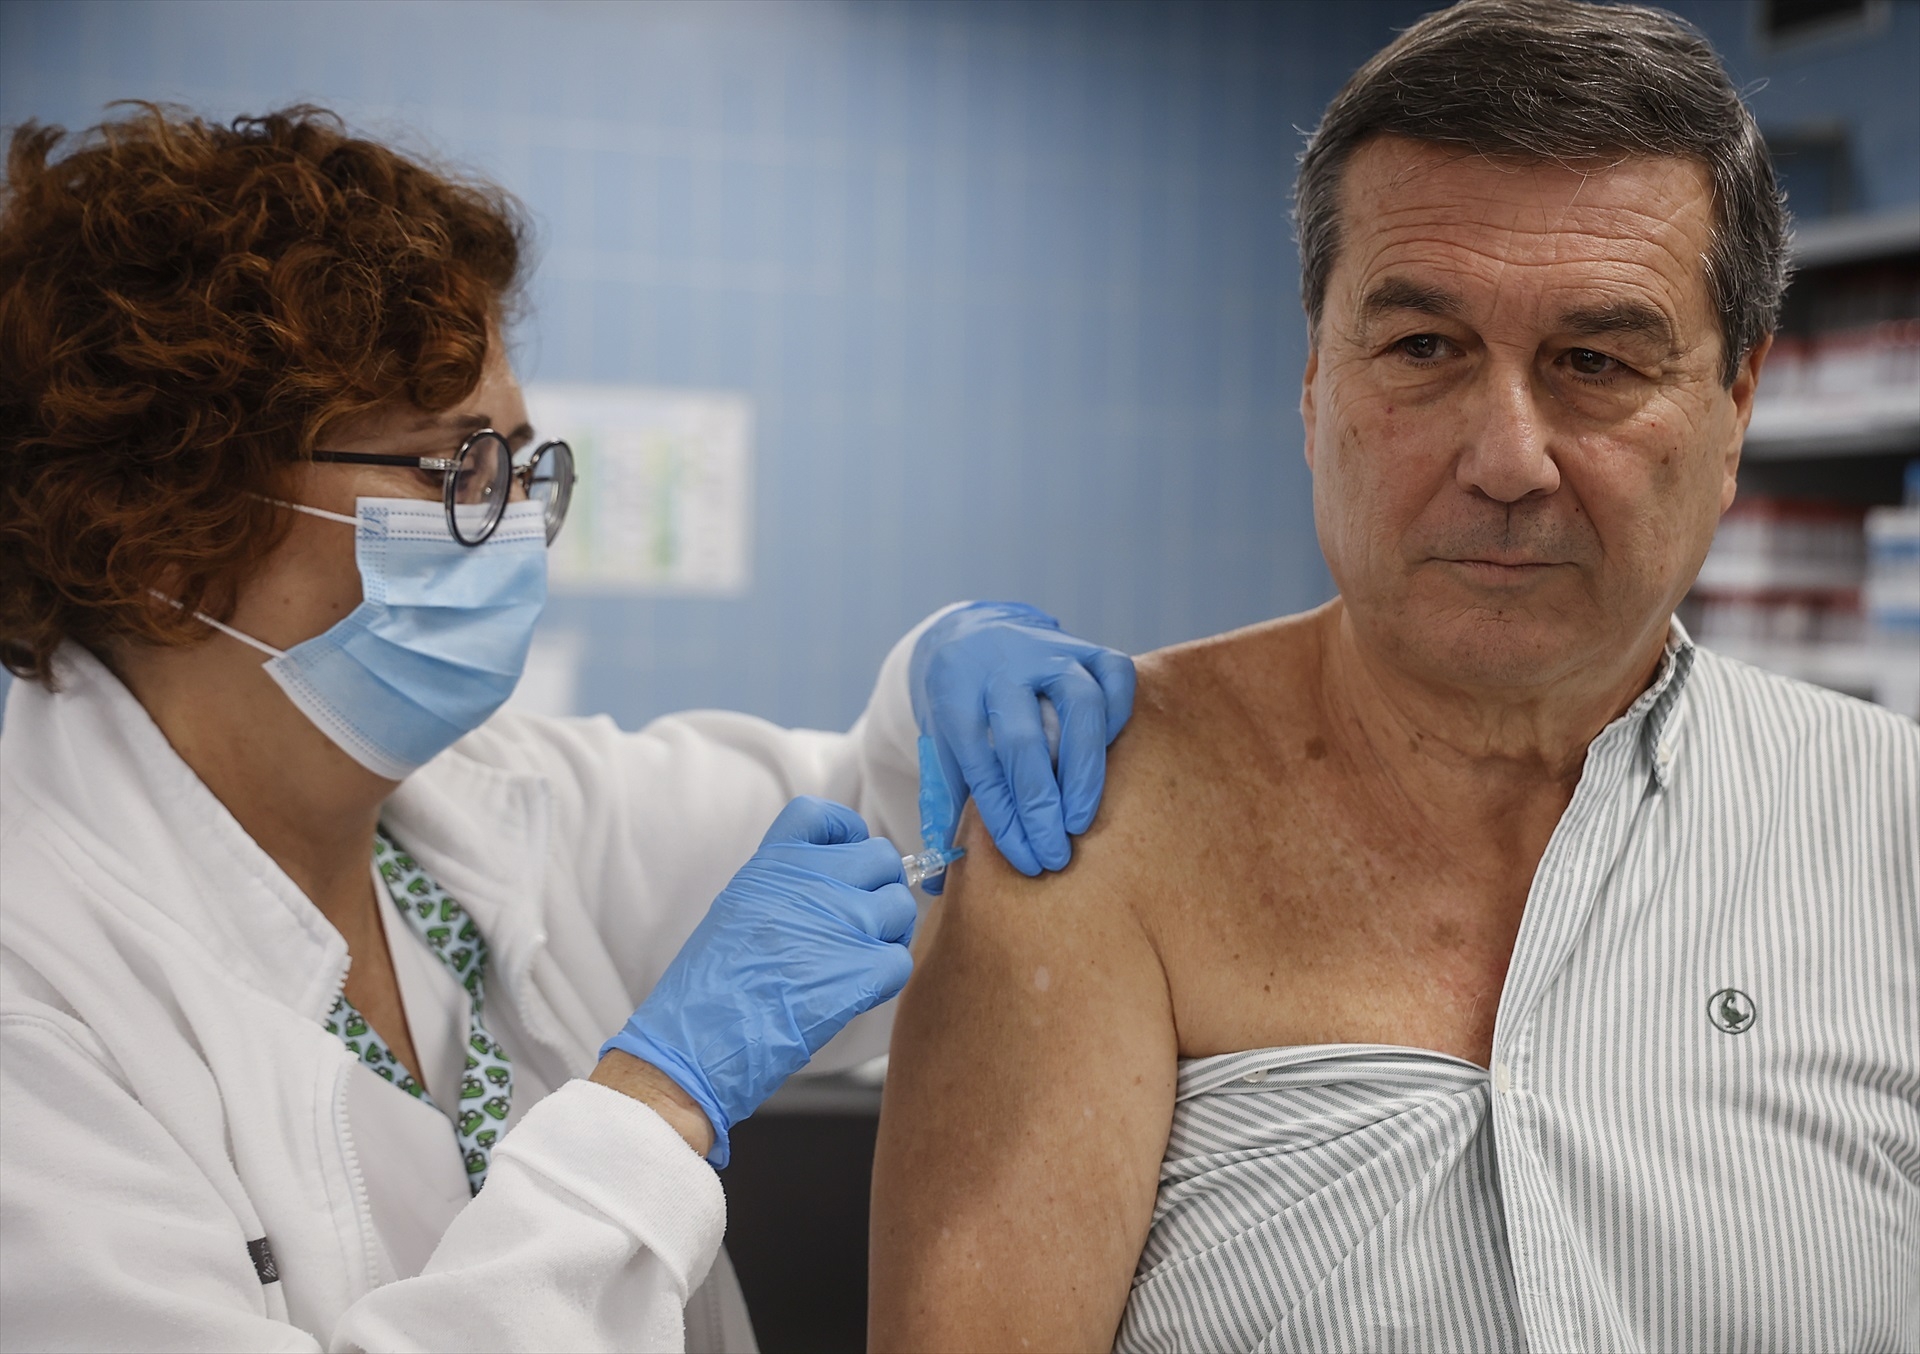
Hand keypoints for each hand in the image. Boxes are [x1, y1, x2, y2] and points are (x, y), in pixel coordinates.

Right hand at [598, 797, 914, 1166]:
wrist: (696, 1041)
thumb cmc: (709, 988)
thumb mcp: (738, 910)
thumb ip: (786, 887)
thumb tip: (836, 885)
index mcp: (773, 863)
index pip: (826, 815)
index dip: (847, 835)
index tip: (846, 859)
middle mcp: (812, 883)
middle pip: (882, 859)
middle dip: (879, 889)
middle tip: (861, 923)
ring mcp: (841, 924)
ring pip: (900, 908)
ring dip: (888, 935)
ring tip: (855, 962)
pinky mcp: (861, 971)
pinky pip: (900, 960)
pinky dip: (885, 979)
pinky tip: (855, 992)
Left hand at [910, 602, 1135, 885]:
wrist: (970, 635)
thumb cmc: (960, 708)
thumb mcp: (941, 747)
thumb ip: (944, 807)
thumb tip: (934, 884)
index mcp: (955, 694)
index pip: (981, 764)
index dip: (1005, 818)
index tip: (1026, 859)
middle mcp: (1001, 668)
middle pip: (1023, 738)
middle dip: (1040, 805)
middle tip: (1056, 854)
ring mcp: (1046, 652)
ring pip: (1078, 702)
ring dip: (1084, 768)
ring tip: (1082, 819)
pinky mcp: (1084, 645)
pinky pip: (1114, 674)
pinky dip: (1118, 714)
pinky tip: (1108, 754)